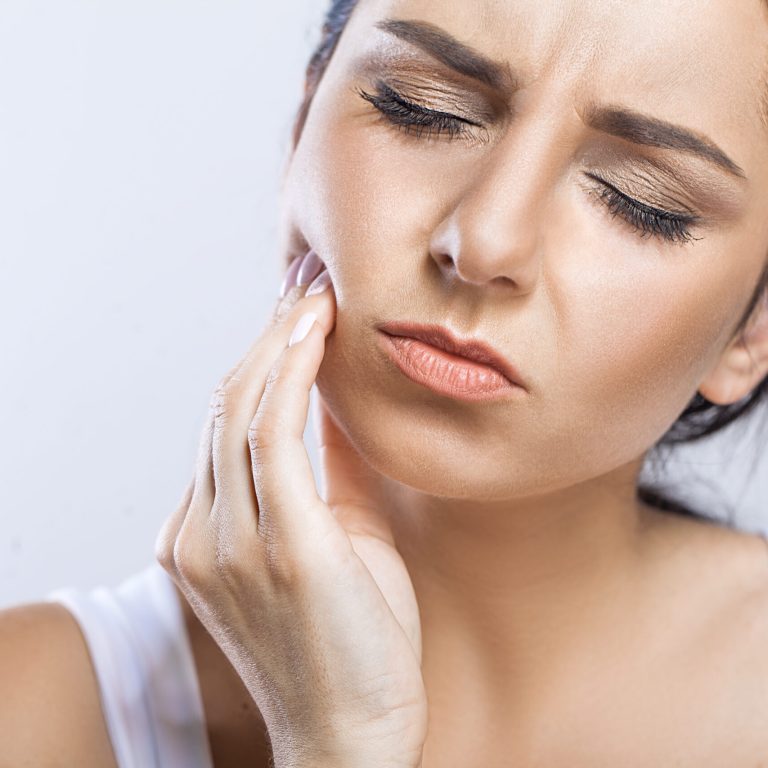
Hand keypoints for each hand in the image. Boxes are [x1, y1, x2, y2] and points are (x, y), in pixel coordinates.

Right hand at [155, 250, 427, 767]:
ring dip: (280, 342)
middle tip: (305, 286)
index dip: (258, 363)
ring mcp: (233, 540)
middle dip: (267, 338)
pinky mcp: (282, 544)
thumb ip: (329, 476)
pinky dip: (293, 373)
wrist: (356, 733)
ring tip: (316, 295)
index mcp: (205, 537)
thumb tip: (344, 409)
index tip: (295, 316)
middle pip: (224, 407)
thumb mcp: (332, 543)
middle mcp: (203, 534)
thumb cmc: (350, 641)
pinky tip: (317, 332)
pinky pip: (274, 433)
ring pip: (241, 409)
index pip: (223, 428)